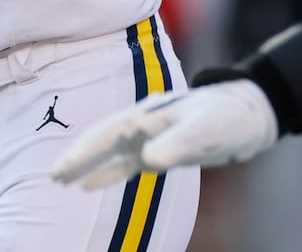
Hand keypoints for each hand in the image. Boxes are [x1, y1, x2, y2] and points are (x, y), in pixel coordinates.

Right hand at [50, 80, 278, 189]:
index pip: (109, 133)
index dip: (85, 151)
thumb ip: (178, 143)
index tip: (62, 168)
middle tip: (53, 176)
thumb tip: (147, 161)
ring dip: (87, 164)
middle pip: (103, 139)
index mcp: (149, 114)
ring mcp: (150, 136)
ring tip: (61, 180)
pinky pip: (126, 164)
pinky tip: (89, 187)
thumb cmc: (227, 118)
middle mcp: (145, 123)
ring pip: (110, 151)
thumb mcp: (205, 131)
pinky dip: (107, 173)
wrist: (249, 114)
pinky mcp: (160, 149)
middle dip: (78, 156)